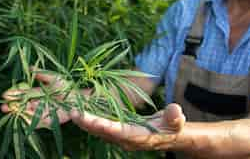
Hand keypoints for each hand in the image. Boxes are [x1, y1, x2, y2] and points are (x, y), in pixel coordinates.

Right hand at [1, 69, 70, 127]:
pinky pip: (38, 122)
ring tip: (11, 112)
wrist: (79, 98)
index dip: (15, 94)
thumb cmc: (67, 86)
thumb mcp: (54, 78)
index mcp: (39, 93)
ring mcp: (43, 111)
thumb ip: (42, 74)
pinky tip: (23, 120)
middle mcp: (39, 103)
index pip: (24, 94)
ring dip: (19, 113)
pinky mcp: (49, 120)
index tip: (5, 95)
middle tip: (3, 107)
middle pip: (24, 105)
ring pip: (29, 113)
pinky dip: (30, 121)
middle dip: (13, 106)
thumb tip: (30, 68)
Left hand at [70, 103, 185, 150]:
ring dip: (86, 122)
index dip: (104, 126)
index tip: (90, 119)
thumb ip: (174, 117)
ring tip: (73, 111)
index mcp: (137, 137)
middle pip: (103, 132)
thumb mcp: (176, 121)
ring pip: (100, 130)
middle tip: (73, 112)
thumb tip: (175, 110)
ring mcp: (120, 136)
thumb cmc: (172, 127)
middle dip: (88, 123)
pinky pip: (102, 126)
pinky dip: (91, 120)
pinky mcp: (118, 132)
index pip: (118, 132)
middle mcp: (125, 139)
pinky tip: (82, 112)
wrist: (168, 135)